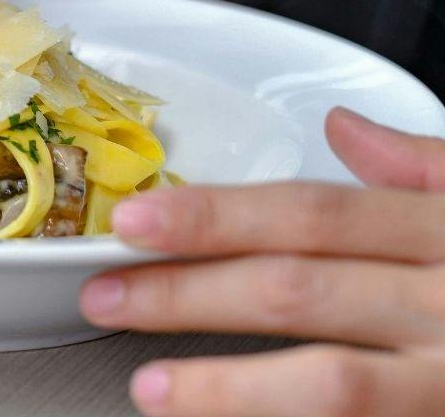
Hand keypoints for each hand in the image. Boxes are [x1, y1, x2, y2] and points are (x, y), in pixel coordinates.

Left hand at [81, 107, 444, 415]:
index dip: (215, 216)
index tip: (133, 221)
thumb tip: (342, 125)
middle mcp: (443, 302)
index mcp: (440, 232)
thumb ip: (419, 167)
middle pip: (295, 291)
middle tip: (103, 297)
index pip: (308, 216)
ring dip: (225, 387)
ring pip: (327, 383)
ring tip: (147, 388)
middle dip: (188, 294)